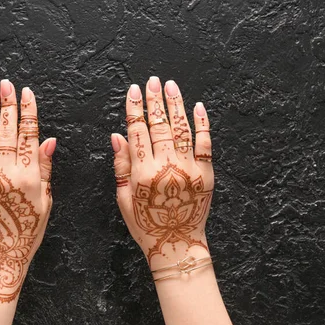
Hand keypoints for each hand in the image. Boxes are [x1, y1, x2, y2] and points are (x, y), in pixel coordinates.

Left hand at [0, 80, 55, 320]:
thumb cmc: (27, 230)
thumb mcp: (45, 200)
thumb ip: (45, 168)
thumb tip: (49, 140)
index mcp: (30, 174)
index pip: (29, 134)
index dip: (29, 111)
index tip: (27, 93)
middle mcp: (6, 169)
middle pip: (7, 129)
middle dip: (8, 104)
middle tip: (6, 83)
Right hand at [112, 77, 213, 270]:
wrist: (177, 243)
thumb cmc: (145, 224)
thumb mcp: (123, 198)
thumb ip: (121, 165)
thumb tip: (118, 135)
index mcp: (142, 173)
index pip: (137, 131)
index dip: (134, 108)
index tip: (133, 91)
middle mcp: (166, 167)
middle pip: (159, 125)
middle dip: (155, 101)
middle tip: (153, 81)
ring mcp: (189, 169)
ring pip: (182, 129)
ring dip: (176, 105)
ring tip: (171, 86)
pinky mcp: (206, 174)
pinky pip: (205, 143)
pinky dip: (202, 124)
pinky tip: (197, 107)